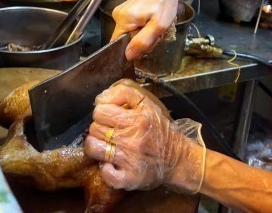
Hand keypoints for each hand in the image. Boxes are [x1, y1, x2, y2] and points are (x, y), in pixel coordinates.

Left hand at [85, 79, 205, 193]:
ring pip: (94, 148)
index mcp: (136, 120)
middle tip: (110, 131)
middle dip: (100, 128)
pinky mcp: (130, 178)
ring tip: (107, 145)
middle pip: (95, 129)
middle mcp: (132, 140)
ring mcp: (130, 160)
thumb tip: (99, 99)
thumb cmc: (158, 129)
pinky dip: (105, 169)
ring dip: (97, 146)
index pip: (100, 111)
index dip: (102, 112)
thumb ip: (123, 93)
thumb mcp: (146, 103)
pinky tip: (112, 163)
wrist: (177, 158)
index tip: (110, 117)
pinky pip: (106, 174)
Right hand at [111, 0, 183, 60]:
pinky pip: (133, 25)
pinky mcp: (128, 9)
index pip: (119, 44)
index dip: (132, 49)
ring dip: (145, 34)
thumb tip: (128, 55)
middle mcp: (118, 15)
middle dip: (142, 40)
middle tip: (156, 32)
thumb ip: (142, 42)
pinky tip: (153, 20)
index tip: (146, 44)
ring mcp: (122, 11)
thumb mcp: (158, 26)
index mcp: (122, 19)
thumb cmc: (165, 2)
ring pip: (131, 33)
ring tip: (156, 24)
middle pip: (126, 39)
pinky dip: (144, 27)